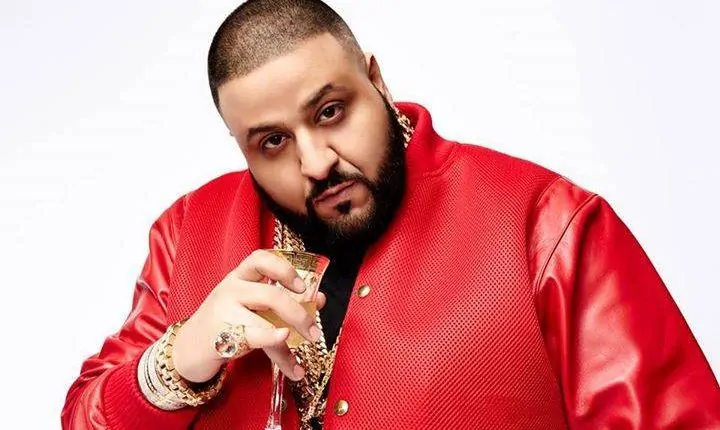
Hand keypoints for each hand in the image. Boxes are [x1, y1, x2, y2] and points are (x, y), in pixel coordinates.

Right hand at [172, 250, 325, 382]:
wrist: (186, 349)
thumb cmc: (224, 323)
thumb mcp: (249, 306)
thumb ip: (281, 301)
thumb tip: (319, 299)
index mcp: (239, 277)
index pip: (260, 259)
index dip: (285, 269)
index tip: (302, 287)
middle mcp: (230, 290)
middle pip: (271, 295)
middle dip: (299, 315)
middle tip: (314, 332)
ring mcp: (224, 312)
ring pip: (267, 322)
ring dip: (291, 341)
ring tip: (303, 357)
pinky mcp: (221, 336)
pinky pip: (256, 339)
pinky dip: (277, 347)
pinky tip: (291, 362)